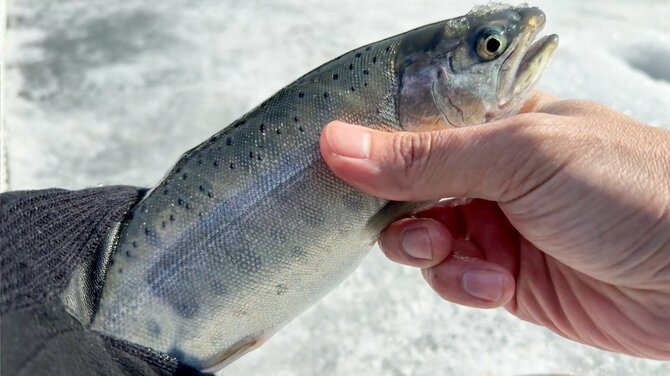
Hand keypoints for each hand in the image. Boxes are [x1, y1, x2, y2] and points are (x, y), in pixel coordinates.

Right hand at [319, 92, 669, 358]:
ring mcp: (498, 225)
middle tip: (417, 226)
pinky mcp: (506, 276)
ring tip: (463, 257)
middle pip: (410, 189)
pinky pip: (454, 278)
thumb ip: (424, 156)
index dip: (377, 147)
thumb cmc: (631, 189)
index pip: (417, 128)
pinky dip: (463, 283)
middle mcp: (494, 173)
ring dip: (432, 252)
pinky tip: (495, 283)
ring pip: (424, 239)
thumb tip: (337, 144)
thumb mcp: (519, 156)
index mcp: (499, 124)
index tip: (341, 165)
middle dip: (403, 212)